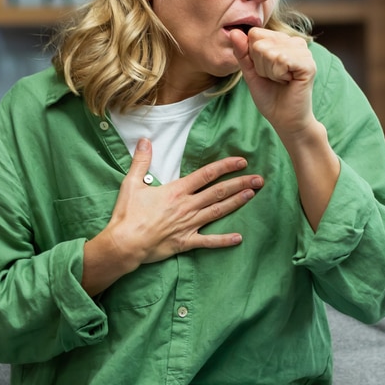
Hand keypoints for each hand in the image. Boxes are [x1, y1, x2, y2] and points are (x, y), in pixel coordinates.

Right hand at [81, 138, 261, 293]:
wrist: (125, 243)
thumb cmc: (128, 214)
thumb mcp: (132, 183)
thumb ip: (141, 161)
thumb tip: (145, 140)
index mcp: (177, 191)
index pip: (207, 174)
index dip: (226, 167)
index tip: (241, 161)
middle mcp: (187, 206)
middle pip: (219, 192)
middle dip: (240, 184)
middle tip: (259, 179)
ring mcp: (189, 224)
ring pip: (218, 212)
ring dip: (237, 203)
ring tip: (253, 195)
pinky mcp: (186, 242)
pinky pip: (209, 241)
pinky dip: (224, 240)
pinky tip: (239, 238)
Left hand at [229, 27, 318, 139]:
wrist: (285, 119)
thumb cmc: (269, 96)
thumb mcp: (250, 72)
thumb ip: (242, 52)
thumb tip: (233, 31)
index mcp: (282, 40)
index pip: (255, 34)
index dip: (253, 56)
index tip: (265, 71)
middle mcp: (295, 42)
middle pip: (260, 43)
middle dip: (261, 65)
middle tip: (274, 78)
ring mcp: (304, 52)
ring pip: (270, 51)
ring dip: (270, 72)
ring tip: (281, 81)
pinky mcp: (308, 64)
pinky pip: (281, 59)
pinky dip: (278, 75)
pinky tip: (288, 81)